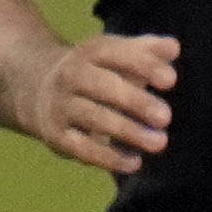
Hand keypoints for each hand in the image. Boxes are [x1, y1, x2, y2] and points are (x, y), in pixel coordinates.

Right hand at [14, 32, 177, 174]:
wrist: (39, 88)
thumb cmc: (99, 72)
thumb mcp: (120, 55)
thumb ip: (149, 51)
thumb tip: (173, 47)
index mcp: (92, 51)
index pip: (118, 53)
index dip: (144, 65)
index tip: (171, 80)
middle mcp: (72, 75)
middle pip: (104, 86)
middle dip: (136, 101)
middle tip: (166, 117)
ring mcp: (60, 104)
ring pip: (94, 117)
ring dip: (128, 131)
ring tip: (160, 142)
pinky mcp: (56, 134)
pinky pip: (81, 147)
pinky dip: (108, 157)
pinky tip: (135, 163)